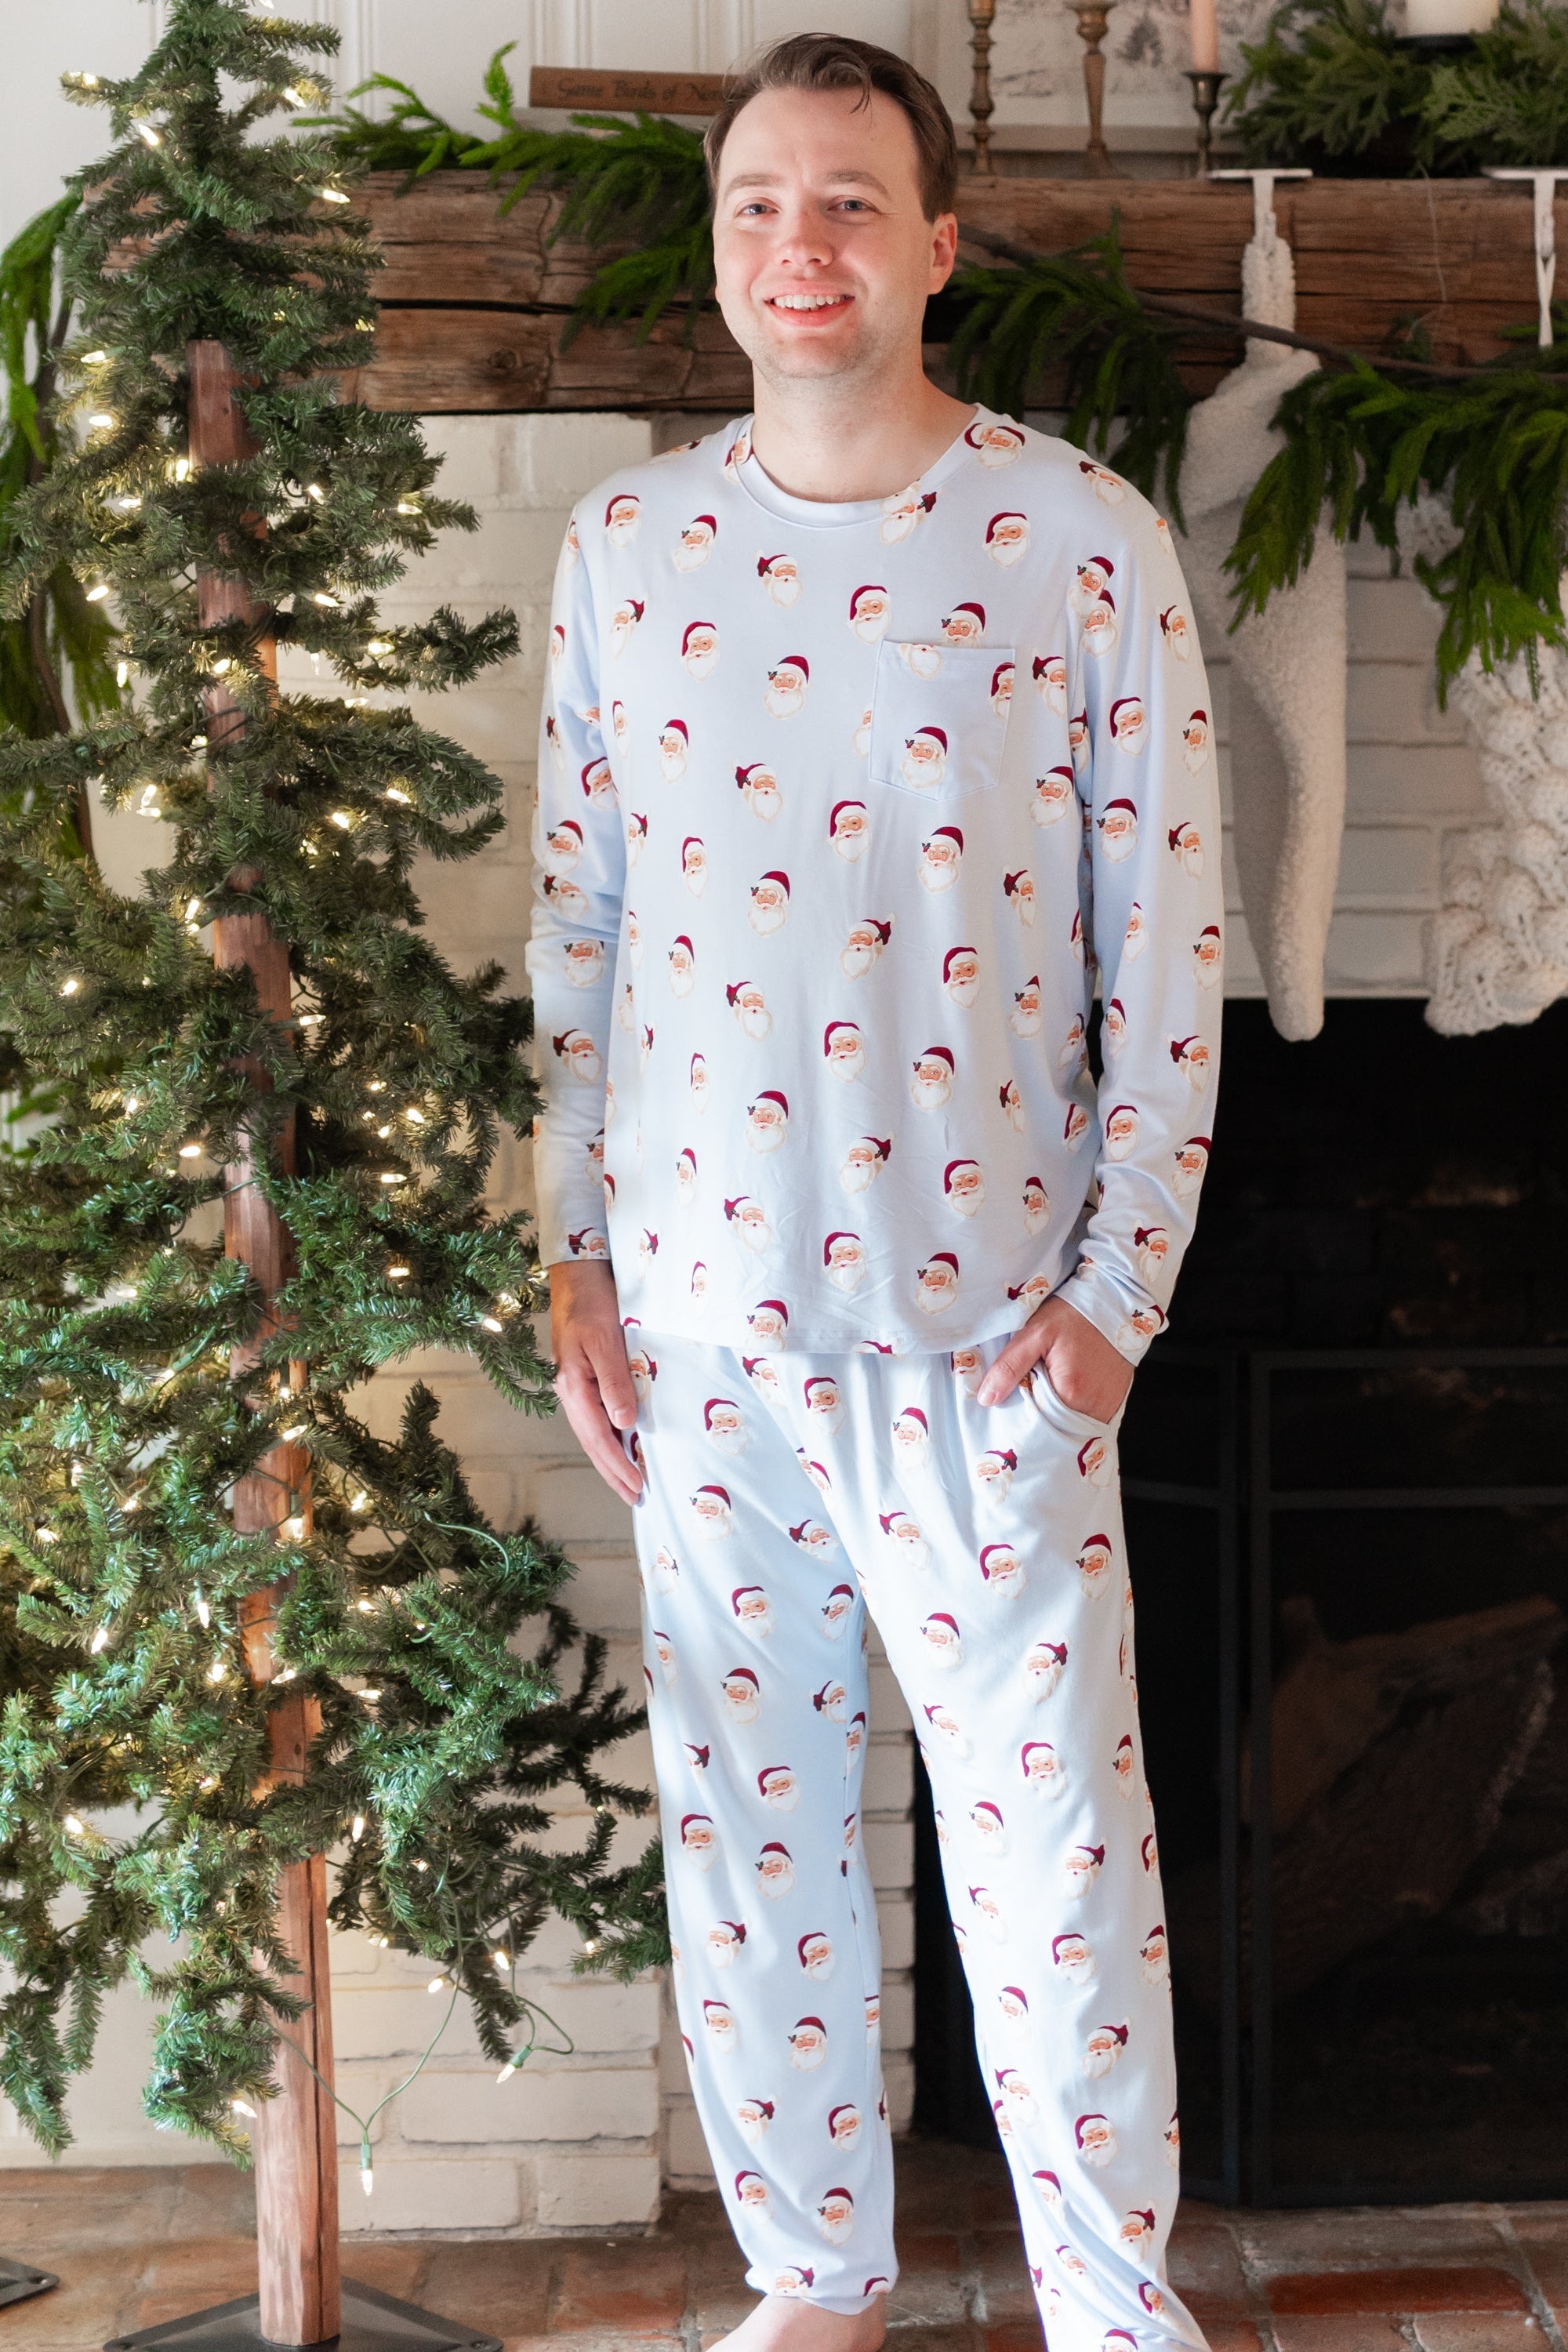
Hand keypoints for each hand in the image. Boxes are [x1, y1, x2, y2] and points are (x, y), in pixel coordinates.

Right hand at [547, 1259, 642, 1504]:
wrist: (577, 1274)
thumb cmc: (593, 1302)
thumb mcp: (605, 1340)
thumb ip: (614, 1382)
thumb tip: (624, 1425)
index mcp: (573, 1385)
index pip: (599, 1437)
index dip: (618, 1465)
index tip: (637, 1487)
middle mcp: (570, 1390)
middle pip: (592, 1442)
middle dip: (613, 1472)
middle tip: (635, 1498)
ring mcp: (575, 1384)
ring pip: (593, 1432)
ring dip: (611, 1458)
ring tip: (629, 1482)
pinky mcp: (583, 1376)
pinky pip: (596, 1416)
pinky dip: (609, 1437)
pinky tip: (621, 1443)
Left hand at [976, 1293, 1133, 1419]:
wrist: (1114, 1304)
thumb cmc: (1074, 1315)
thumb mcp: (1035, 1332)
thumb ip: (1009, 1366)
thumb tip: (987, 1399)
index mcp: (1070, 1392)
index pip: (1032, 1419)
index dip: (1019, 1408)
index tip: (1013, 1394)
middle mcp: (1091, 1408)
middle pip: (1052, 1424)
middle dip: (1037, 1411)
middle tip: (1031, 1384)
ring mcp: (1105, 1410)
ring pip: (1068, 1423)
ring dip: (1054, 1411)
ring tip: (1050, 1384)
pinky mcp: (1114, 1407)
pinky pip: (1085, 1418)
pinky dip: (1072, 1409)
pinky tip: (1067, 1388)